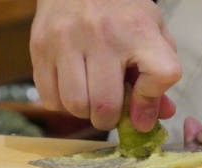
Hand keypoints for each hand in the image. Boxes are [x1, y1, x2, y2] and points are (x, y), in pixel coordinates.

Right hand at [30, 0, 180, 130]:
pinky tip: (71, 88)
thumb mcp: (149, 32)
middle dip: (109, 120)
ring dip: (84, 112)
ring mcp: (66, 40)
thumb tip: (157, 117)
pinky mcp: (40, 47)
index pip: (161, 75)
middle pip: (105, 107)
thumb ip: (158, 75)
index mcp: (137, 28)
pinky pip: (51, 99)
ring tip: (89, 98)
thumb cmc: (119, 13)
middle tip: (109, 111)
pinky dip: (62, 104)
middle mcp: (101, 33)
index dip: (152, 102)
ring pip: (75, 106)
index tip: (142, 108)